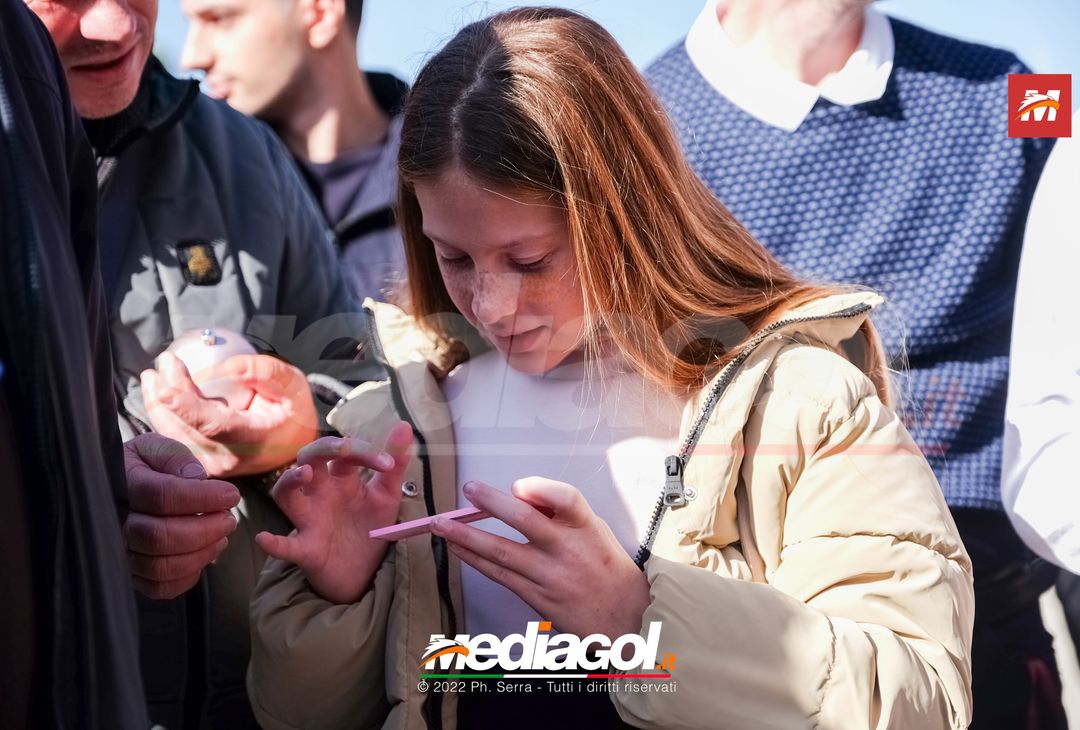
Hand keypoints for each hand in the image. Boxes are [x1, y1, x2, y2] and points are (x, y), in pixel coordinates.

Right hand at [123, 433, 240, 598]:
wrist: (123, 486)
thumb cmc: (146, 466)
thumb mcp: (157, 448)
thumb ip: (176, 458)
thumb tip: (197, 477)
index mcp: (123, 484)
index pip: (162, 496)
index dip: (203, 497)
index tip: (231, 495)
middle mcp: (114, 522)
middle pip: (160, 537)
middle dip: (205, 530)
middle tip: (229, 520)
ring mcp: (120, 552)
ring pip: (160, 566)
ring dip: (201, 554)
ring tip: (222, 538)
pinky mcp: (131, 573)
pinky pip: (158, 587)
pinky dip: (188, 576)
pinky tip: (204, 555)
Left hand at [141, 352, 317, 477]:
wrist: (296, 445)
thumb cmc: (294, 413)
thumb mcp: (292, 385)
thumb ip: (264, 372)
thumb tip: (227, 366)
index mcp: (251, 439)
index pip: (211, 424)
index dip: (185, 404)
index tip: (165, 380)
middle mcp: (226, 458)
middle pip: (182, 428)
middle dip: (164, 394)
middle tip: (162, 362)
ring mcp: (211, 465)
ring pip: (171, 436)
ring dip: (156, 405)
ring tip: (152, 376)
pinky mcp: (201, 463)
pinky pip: (173, 440)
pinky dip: (162, 416)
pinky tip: (157, 395)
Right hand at [255, 421, 413, 603]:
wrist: (364, 572)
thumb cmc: (369, 527)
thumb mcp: (387, 496)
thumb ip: (395, 465)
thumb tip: (404, 425)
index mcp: (341, 480)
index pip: (344, 454)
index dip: (363, 452)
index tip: (388, 464)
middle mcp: (320, 494)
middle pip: (307, 460)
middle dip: (322, 449)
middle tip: (344, 449)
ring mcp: (310, 520)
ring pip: (286, 495)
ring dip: (290, 482)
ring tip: (304, 474)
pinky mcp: (307, 550)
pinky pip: (286, 546)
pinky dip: (275, 544)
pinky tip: (265, 538)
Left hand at [430, 478, 649, 638]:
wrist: (624, 618)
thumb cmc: (607, 569)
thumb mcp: (595, 530)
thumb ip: (562, 513)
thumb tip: (522, 495)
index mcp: (586, 527)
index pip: (566, 498)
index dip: (539, 488)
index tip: (518, 485)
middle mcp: (568, 549)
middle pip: (525, 520)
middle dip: (492, 503)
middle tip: (470, 490)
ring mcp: (549, 575)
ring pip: (501, 551)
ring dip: (466, 536)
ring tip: (442, 524)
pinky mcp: (536, 596)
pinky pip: (498, 574)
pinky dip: (475, 559)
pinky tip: (458, 548)